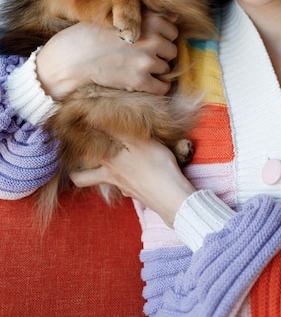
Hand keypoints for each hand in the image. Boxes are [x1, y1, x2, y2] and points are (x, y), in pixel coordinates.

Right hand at [36, 11, 177, 99]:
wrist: (72, 57)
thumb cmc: (91, 34)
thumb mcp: (119, 17)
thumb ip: (150, 17)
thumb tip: (175, 17)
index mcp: (149, 20)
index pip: (173, 31)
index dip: (162, 37)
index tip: (150, 41)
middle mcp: (153, 39)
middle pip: (172, 51)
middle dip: (160, 54)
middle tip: (142, 56)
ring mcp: (147, 61)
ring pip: (166, 69)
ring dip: (156, 70)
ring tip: (138, 67)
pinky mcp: (139, 80)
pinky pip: (162, 87)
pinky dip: (157, 87)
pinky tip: (145, 82)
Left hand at [71, 137, 195, 227]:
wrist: (172, 198)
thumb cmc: (156, 167)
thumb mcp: (139, 142)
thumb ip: (118, 130)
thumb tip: (93, 118)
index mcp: (109, 163)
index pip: (83, 153)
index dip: (75, 144)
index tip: (72, 132)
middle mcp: (111, 176)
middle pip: (83, 179)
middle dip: (77, 171)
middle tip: (76, 162)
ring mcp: (123, 187)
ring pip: (105, 182)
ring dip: (103, 173)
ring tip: (105, 163)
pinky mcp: (136, 193)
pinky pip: (125, 186)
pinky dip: (126, 179)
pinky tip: (135, 173)